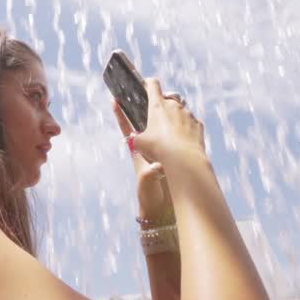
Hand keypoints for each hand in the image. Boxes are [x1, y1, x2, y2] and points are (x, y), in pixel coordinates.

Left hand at [113, 95, 174, 225]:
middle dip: (146, 105)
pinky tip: (185, 117)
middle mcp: (149, 148)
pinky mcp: (174, 155)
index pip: (126, 128)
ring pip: (161, 126)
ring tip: (170, 98)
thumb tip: (156, 167)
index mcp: (138, 151)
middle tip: (149, 89)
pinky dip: (179, 126)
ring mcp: (162, 151)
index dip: (120, 114)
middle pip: (145, 121)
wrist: (162, 210)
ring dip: (165, 112)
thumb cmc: (149, 197)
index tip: (114, 99)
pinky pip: (176, 136)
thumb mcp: (147, 184)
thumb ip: (150, 175)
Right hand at [121, 79, 207, 185]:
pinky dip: (187, 128)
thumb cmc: (158, 148)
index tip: (147, 84)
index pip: (153, 85)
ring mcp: (188, 114)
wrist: (183, 158)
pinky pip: (191, 122)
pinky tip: (183, 140)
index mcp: (157, 106)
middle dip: (164, 104)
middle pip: (169, 97)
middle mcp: (174, 105)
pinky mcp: (198, 124)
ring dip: (177, 116)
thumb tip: (135, 138)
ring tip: (171, 132)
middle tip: (159, 117)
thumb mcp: (139, 143)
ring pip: (182, 110)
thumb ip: (136, 137)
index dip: (149, 83)